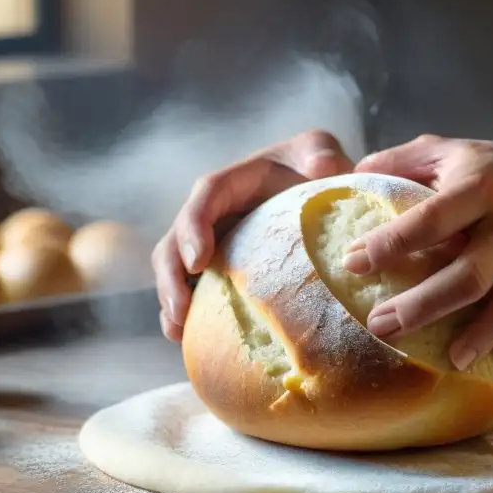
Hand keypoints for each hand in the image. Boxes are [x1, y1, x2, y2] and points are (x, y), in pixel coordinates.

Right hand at [153, 130, 352, 341]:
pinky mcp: (216, 270)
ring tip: (179, 331)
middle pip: (175, 240)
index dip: (194, 227)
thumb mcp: (319, 151)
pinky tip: (189, 342)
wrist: (316, 192)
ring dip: (171, 300)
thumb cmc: (315, 168)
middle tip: (181, 310)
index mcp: (233, 183)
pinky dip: (186, 315)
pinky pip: (191, 291)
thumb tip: (321, 169)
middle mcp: (211, 215)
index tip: (198, 260)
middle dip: (171, 276)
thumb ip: (319, 153)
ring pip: (173, 270)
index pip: (205, 196)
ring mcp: (209, 244)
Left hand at [346, 133, 492, 369]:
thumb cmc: (481, 165)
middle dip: (424, 306)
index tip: (353, 263)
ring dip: (482, 334)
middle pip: (469, 275)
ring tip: (452, 361)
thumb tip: (346, 180)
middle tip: (381, 326)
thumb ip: (394, 162)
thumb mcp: (439, 150)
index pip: (431, 221)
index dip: (391, 244)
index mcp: (478, 188)